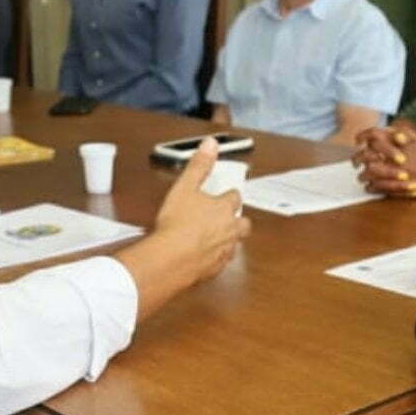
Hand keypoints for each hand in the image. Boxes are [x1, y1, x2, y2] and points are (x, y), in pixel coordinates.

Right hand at [151, 138, 250, 285]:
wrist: (172, 259)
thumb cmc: (178, 223)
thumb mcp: (185, 186)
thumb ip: (199, 166)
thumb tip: (211, 144)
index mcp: (224, 208)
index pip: (235, 198)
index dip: (229, 195)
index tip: (225, 194)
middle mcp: (230, 230)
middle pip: (243, 223)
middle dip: (237, 219)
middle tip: (227, 216)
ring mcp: (224, 251)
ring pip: (234, 244)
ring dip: (228, 239)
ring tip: (216, 237)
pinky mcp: (215, 269)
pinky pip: (221, 262)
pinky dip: (215, 258)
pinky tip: (205, 257)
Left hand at [350, 124, 415, 197]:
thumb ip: (404, 132)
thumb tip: (388, 129)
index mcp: (398, 143)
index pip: (374, 135)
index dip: (363, 136)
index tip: (358, 140)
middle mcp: (393, 156)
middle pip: (366, 155)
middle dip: (357, 158)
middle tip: (355, 163)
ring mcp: (392, 172)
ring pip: (368, 172)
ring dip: (362, 175)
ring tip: (361, 176)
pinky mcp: (394, 186)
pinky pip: (376, 186)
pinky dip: (370, 187)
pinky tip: (369, 186)